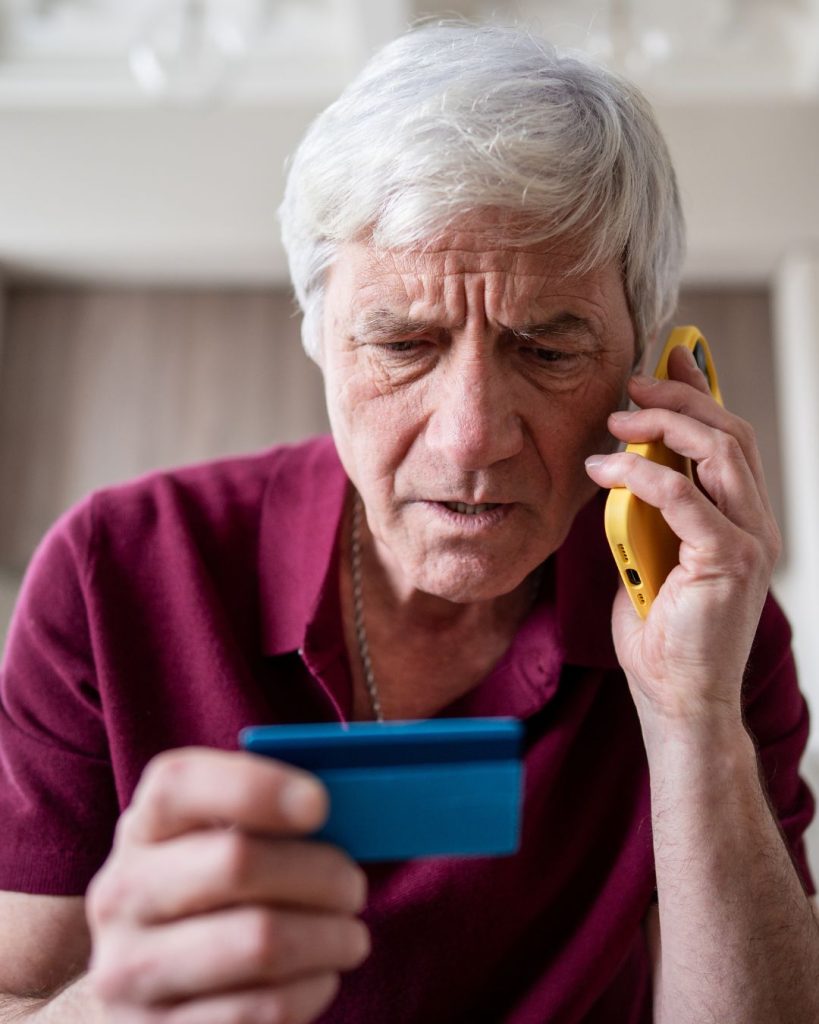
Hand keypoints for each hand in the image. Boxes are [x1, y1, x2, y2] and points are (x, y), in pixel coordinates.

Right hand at [86, 747, 369, 1023]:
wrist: (149, 982)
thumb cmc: (212, 892)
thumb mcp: (219, 838)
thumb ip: (267, 813)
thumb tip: (344, 805)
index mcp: (142, 826)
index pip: (181, 785)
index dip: (257, 786)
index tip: (320, 803)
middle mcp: (122, 893)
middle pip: (236, 863)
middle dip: (319, 872)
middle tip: (354, 885)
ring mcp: (129, 971)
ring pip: (260, 942)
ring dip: (329, 936)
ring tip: (349, 934)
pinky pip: (263, 1009)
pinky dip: (313, 988)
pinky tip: (320, 975)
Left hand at [585, 345, 780, 726]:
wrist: (677, 697)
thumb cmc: (660, 632)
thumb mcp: (650, 553)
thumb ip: (649, 510)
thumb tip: (621, 462)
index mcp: (743, 519)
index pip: (731, 439)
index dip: (706, 391)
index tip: (673, 356)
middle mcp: (758, 523)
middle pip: (730, 433)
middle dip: (681, 396)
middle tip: (633, 381)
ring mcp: (753, 541)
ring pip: (719, 452)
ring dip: (664, 424)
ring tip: (617, 418)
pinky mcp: (732, 561)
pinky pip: (686, 498)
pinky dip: (643, 475)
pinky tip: (605, 471)